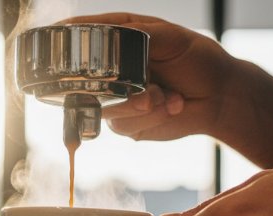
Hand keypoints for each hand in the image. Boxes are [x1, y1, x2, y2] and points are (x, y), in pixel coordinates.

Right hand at [58, 13, 240, 141]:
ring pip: (106, 108)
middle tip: (149, 91)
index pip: (82, 33)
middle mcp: (112, 67)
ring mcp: (117, 96)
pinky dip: (151, 118)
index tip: (53, 41)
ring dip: (141, 106)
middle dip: (116, 88)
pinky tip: (171, 107)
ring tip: (167, 97)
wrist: (219, 97)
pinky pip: (123, 125)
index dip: (66, 37)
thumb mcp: (171, 38)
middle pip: (84, 78)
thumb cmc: (198, 60)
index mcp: (120, 37)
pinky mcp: (127, 122)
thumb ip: (139, 34)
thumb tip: (112, 33)